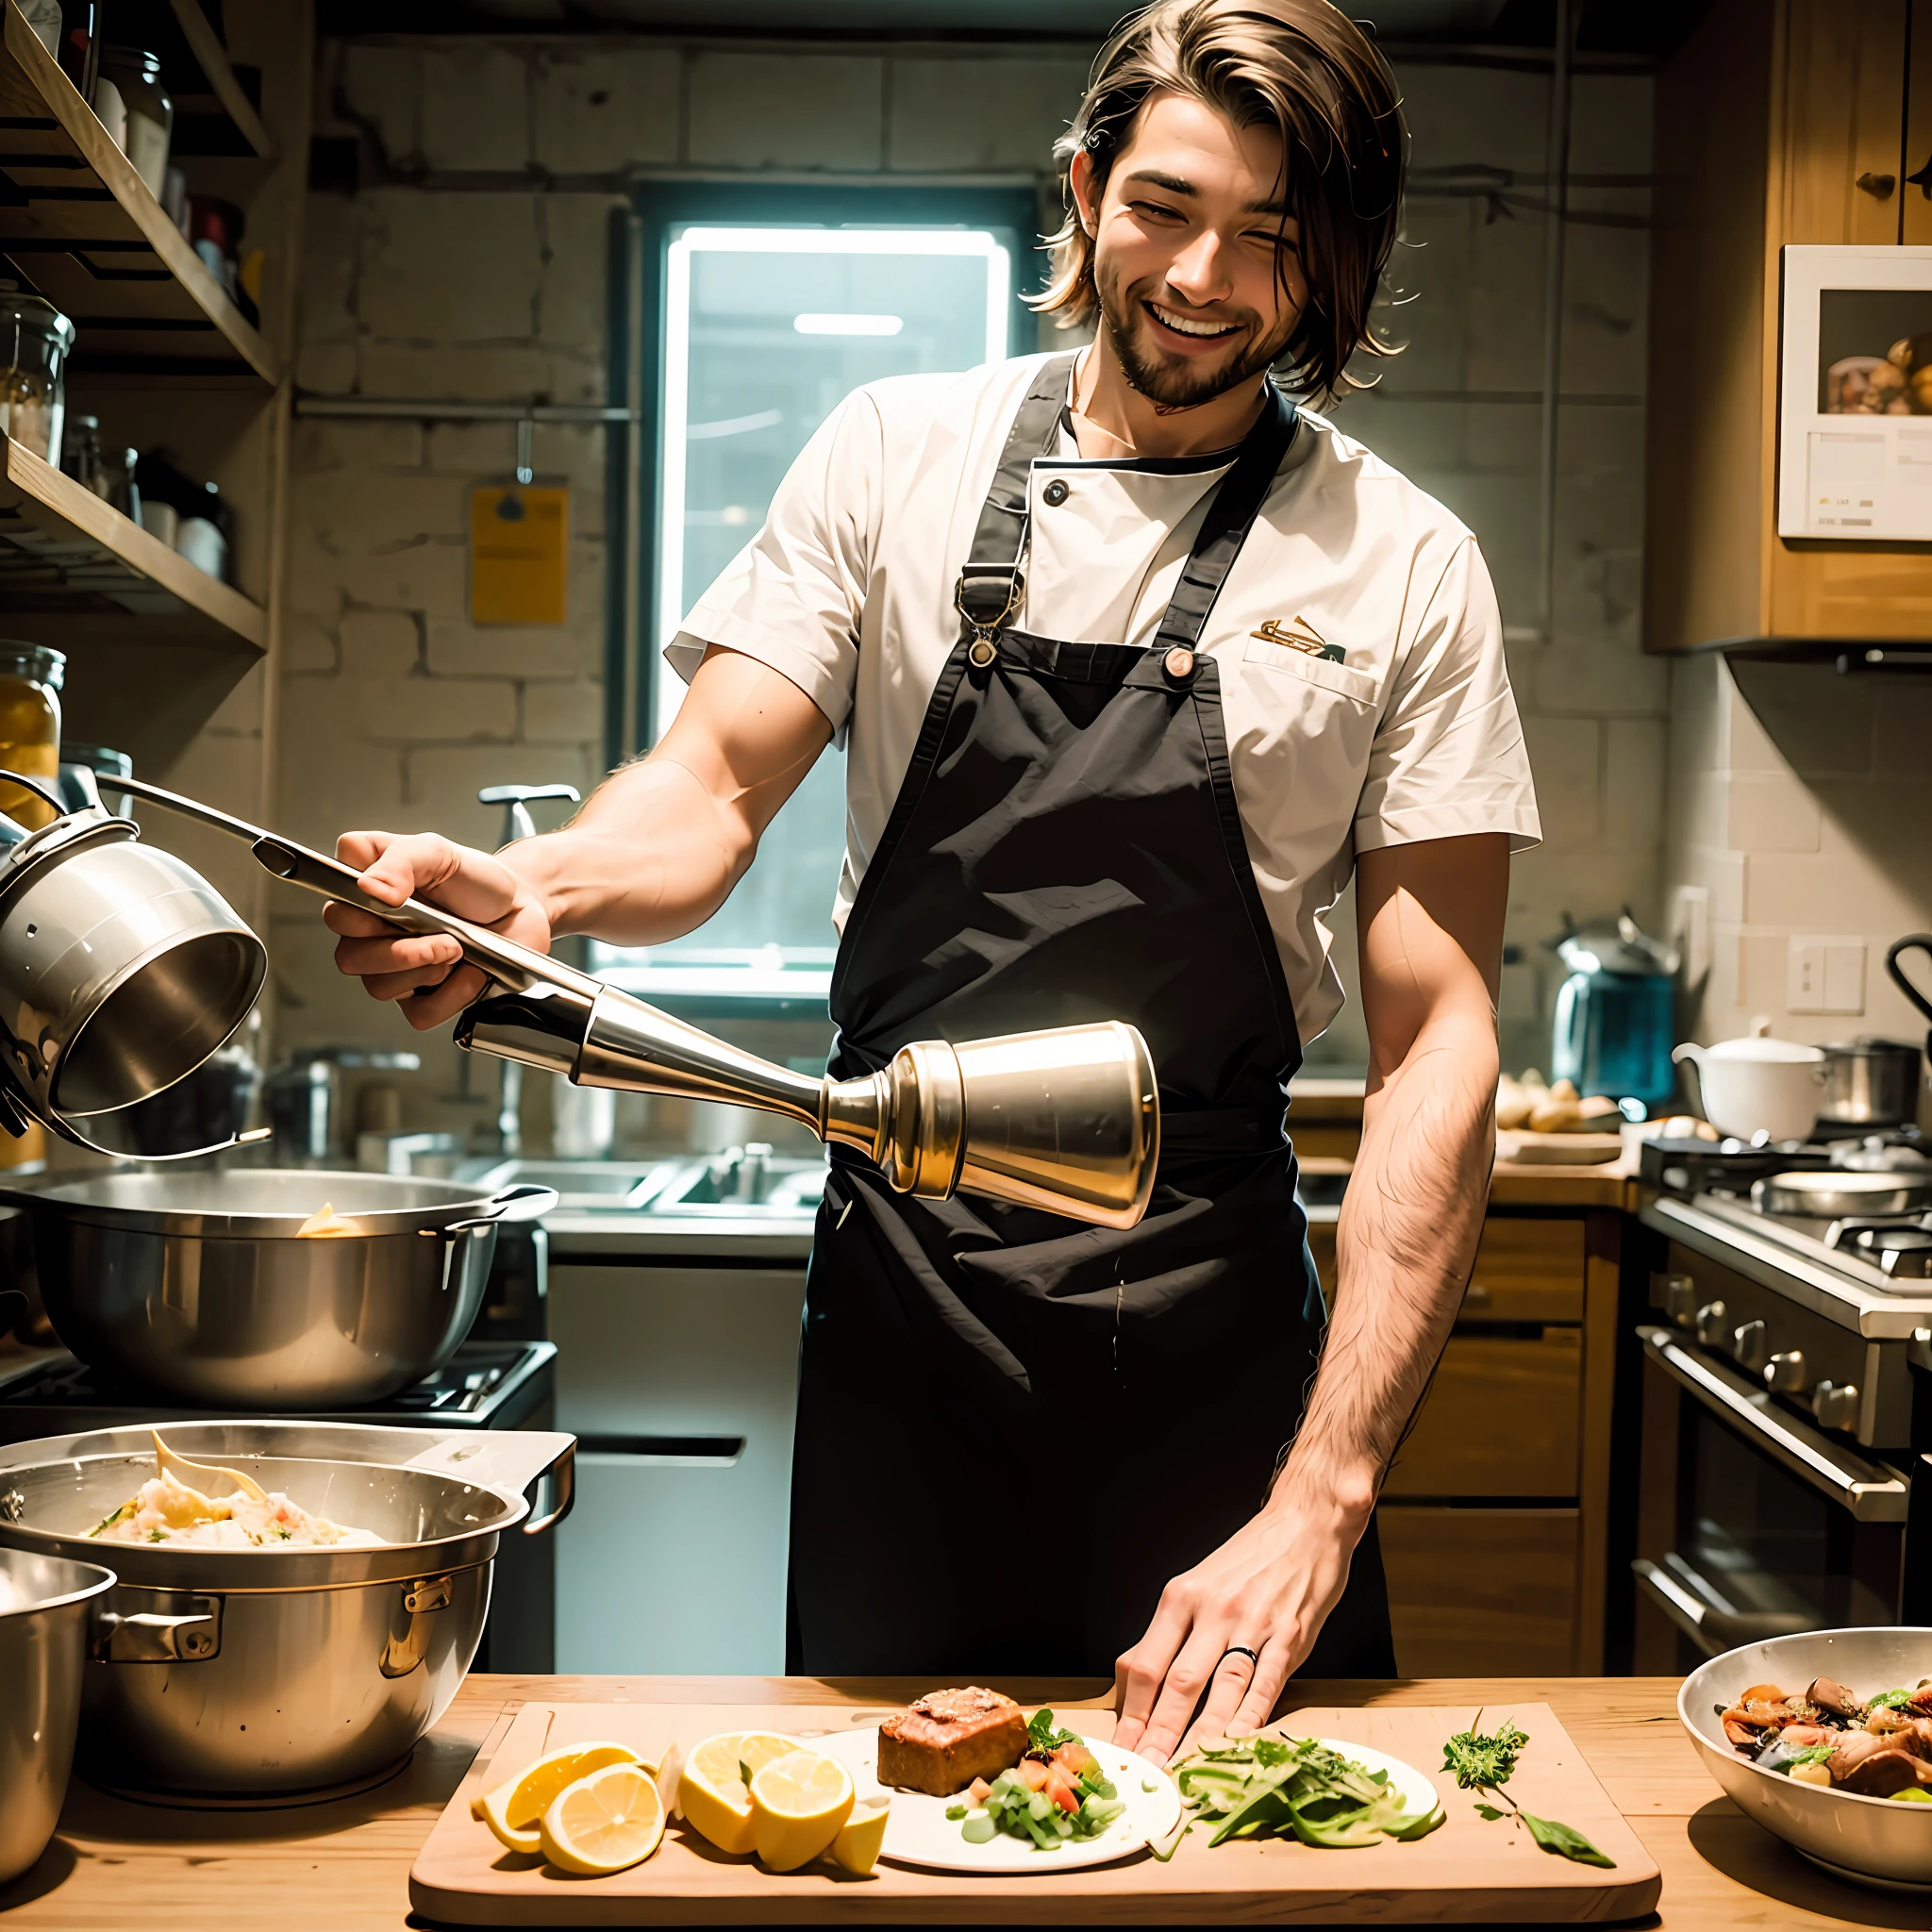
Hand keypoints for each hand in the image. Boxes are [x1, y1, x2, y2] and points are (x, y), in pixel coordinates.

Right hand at [324, 829, 553, 1030]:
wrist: (522, 912)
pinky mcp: (422, 998)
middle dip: (398, 951)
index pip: (332, 903)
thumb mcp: (440, 853)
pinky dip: (451, 995)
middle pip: (348, 957)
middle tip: (443, 937)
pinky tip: (471, 973)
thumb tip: (370, 889)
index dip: (356, 908)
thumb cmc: (477, 881)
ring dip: (426, 969)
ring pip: (379, 987)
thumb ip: (402, 861)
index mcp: (367, 890)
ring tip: (459, 950)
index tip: (394, 901)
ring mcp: (395, 969)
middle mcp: (372, 932)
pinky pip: (418, 1014)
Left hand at [1111, 1487, 1366, 1767]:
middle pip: (1177, 1682)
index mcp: (1182, 1596)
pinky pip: (1266, 1683)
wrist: (1303, 1522)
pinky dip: (1250, 1717)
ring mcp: (1253, 1623)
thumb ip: (1172, 1632)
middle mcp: (1213, 1610)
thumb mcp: (1198, 1585)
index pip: (1146, 1664)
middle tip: (1145, 1771)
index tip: (1122, 1747)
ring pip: (1220, 1689)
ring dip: (1199, 1735)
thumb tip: (1138, 1680)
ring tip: (1183, 1770)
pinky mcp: (1291, 1635)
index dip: (1131, 1712)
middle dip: (1158, 1733)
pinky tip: (1236, 1744)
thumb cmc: (1247, 1560)